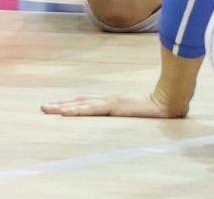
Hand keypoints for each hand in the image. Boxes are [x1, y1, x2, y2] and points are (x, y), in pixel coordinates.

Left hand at [41, 91, 188, 118]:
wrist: (170, 101)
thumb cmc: (160, 107)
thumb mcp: (142, 112)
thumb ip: (137, 111)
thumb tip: (137, 113)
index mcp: (114, 102)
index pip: (88, 102)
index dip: (72, 103)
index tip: (57, 106)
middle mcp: (109, 100)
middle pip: (80, 101)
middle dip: (61, 105)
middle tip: (43, 107)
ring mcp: (111, 102)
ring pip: (82, 105)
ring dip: (63, 107)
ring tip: (48, 109)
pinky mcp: (114, 107)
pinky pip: (91, 110)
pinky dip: (76, 110)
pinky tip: (65, 112)